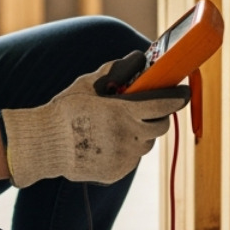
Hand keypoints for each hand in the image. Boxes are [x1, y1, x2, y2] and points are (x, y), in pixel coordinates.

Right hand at [0, 65, 190, 186]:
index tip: (184, 92)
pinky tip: (106, 142)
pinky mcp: (117, 172)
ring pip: (146, 144)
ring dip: (140, 133)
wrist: (45, 145)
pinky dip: (126, 149)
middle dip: (159, 116)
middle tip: (149, 109)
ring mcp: (124, 157)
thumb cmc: (66, 110)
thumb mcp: (88, 83)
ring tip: (118, 126)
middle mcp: (128, 137)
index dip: (178, 98)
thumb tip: (138, 57)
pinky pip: (131, 158)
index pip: (163, 105)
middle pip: (160, 126)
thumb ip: (117, 70)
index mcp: (123, 112)